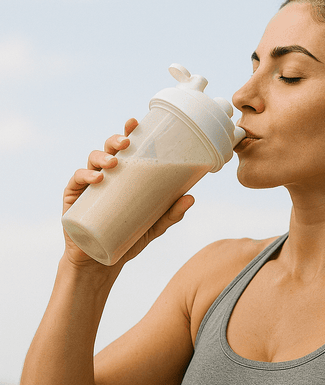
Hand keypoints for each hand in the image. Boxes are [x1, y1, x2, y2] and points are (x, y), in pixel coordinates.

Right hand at [62, 118, 194, 267]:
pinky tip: (96, 179)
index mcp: (123, 176)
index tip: (135, 122)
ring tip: (114, 162)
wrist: (101, 262)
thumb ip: (171, 214)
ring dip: (102, 156)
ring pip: (92, 160)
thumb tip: (191, 197)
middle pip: (109, 149)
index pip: (125, 149)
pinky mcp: (73, 198)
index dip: (128, 133)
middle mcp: (105, 175)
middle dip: (116, 140)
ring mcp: (87, 185)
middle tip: (127, 143)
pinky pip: (76, 180)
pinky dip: (85, 176)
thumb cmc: (127, 239)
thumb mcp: (154, 227)